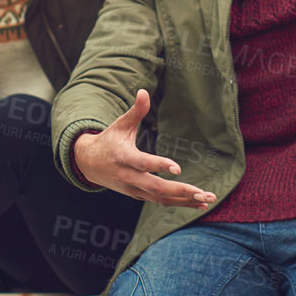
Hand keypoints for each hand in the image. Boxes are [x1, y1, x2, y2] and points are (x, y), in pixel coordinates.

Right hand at [71, 89, 215, 209]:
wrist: (88, 164)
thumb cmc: (108, 140)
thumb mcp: (120, 125)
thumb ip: (136, 111)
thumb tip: (144, 91)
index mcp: (123, 157)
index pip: (142, 163)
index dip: (159, 166)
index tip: (178, 168)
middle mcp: (128, 177)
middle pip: (156, 188)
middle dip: (181, 191)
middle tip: (203, 193)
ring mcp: (133, 189)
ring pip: (161, 199)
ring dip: (185, 201)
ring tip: (208, 200)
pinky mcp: (138, 195)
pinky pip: (161, 201)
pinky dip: (179, 203)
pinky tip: (198, 204)